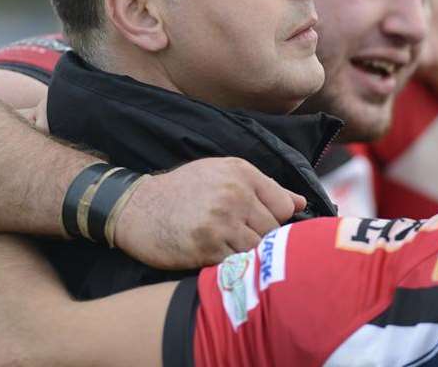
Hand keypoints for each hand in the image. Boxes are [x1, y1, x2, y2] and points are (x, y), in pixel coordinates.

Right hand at [114, 157, 305, 268]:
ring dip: (246, 253)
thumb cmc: (183, 191)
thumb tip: (300, 202)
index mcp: (242, 173)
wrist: (137, 208)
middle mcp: (235, 194)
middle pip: (273, 230)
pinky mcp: (208, 247)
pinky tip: (214, 254)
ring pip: (258, 249)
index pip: (285, 205)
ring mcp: (222, 221)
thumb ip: (264, 187)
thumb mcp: (222, 174)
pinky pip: (236, 263)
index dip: (276, 219)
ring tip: (226, 245)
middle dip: (261, 237)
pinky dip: (230, 264)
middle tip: (238, 237)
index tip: (260, 223)